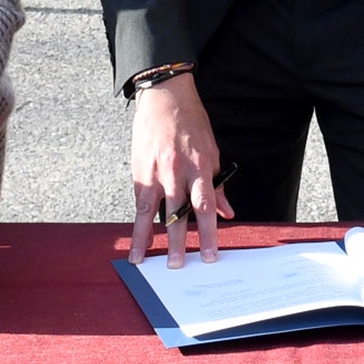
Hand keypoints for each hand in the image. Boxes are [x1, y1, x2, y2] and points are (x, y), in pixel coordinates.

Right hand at [129, 74, 231, 267]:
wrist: (165, 97)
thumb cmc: (192, 124)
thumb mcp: (212, 151)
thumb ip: (218, 184)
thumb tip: (227, 212)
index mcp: (200, 167)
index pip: (205, 207)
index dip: (207, 233)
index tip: (209, 255)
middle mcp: (176, 171)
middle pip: (177, 214)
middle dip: (176, 242)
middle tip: (176, 266)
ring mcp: (154, 171)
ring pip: (149, 211)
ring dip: (145, 237)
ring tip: (141, 259)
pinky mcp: (139, 169)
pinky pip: (138, 199)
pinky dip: (138, 219)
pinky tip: (137, 235)